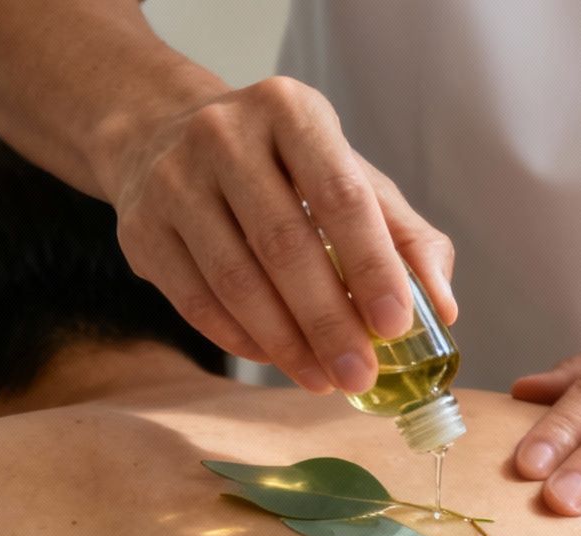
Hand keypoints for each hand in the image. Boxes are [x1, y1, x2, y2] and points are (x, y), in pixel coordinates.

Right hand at [103, 77, 455, 394]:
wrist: (162, 137)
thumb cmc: (279, 167)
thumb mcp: (347, 176)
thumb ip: (403, 235)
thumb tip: (441, 307)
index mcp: (290, 110)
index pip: (340, 195)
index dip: (370, 265)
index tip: (396, 325)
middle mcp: (224, 134)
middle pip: (284, 245)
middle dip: (328, 321)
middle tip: (360, 373)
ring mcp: (172, 179)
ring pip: (235, 280)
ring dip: (286, 343)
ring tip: (324, 379)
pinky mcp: (139, 228)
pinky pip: (195, 301)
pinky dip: (242, 340)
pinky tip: (278, 360)